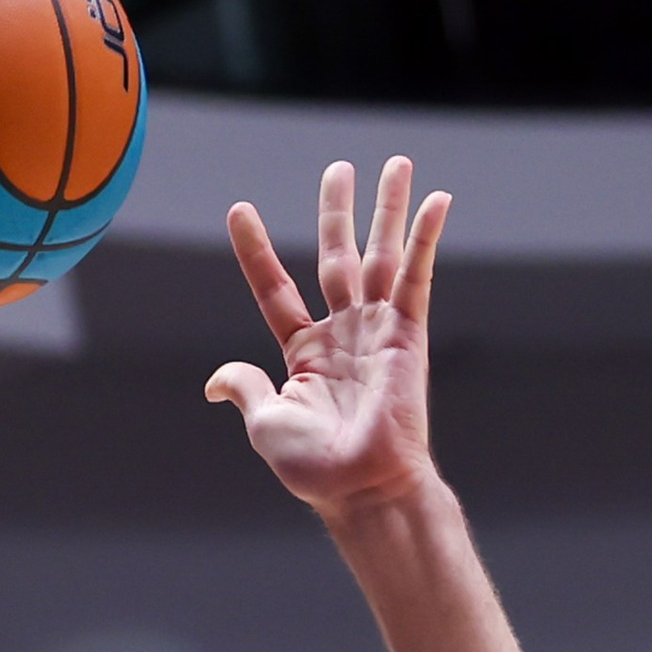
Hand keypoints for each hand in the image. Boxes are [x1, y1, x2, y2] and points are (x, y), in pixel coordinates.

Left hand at [206, 157, 448, 521]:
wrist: (363, 488)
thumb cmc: (316, 468)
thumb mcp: (266, 422)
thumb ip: (245, 389)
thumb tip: (216, 380)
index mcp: (305, 353)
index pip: (275, 288)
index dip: (256, 250)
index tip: (238, 210)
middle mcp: (344, 334)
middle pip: (338, 256)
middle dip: (339, 211)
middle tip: (340, 168)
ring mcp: (378, 330)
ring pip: (382, 255)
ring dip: (389, 209)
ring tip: (398, 164)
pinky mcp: (409, 332)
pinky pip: (417, 274)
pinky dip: (426, 237)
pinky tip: (435, 199)